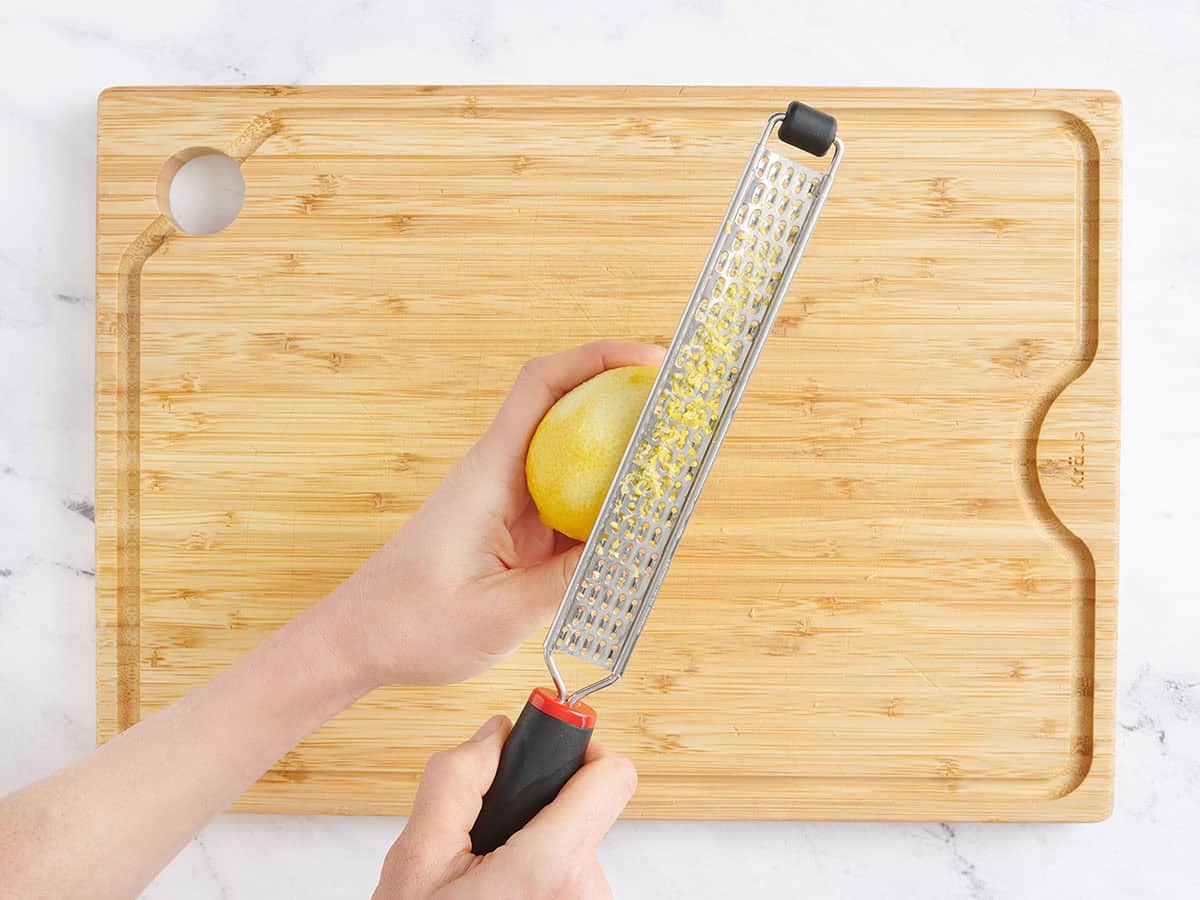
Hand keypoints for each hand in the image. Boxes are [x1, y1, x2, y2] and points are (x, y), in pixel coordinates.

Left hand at [315, 340, 664, 689]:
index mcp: (489, 475)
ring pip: (575, 458)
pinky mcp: (516, 531)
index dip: (596, 359)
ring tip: (675, 464)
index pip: (542, 386)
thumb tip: (633, 553)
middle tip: (683, 412)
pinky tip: (638, 523)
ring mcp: (510, 502)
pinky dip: (607, 505)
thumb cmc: (410, 624)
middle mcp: (501, 476)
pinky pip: (570, 501)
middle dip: (626, 400)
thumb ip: (567, 583)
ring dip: (623, 455)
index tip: (648, 361)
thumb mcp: (499, 614)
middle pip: (569, 411)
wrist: (359, 642)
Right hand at [372, 716, 636, 899]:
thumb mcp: (415, 861)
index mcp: (549, 870)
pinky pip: (572, 882)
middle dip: (533, 815)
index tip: (552, 750)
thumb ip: (457, 780)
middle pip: (581, 811)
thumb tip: (496, 734)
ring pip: (574, 848)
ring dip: (533, 855)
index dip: (582, 750)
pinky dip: (540, 883)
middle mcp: (587, 895)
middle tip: (481, 850)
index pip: (614, 777)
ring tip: (483, 887)